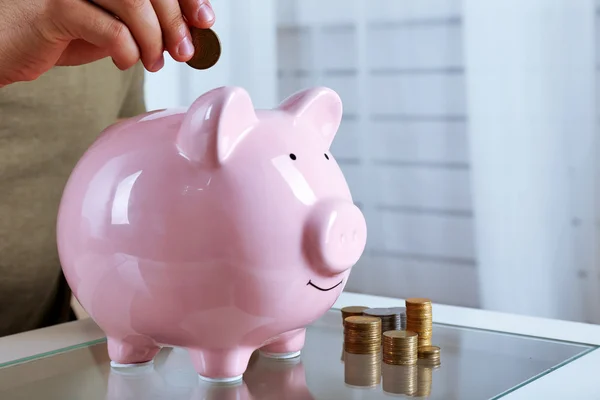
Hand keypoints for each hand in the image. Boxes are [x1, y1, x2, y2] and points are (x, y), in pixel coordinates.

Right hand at [0, 0, 214, 86]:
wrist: (8, 46)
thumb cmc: (61, 32)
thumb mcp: (112, 22)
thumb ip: (146, 22)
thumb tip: (189, 31)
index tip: (204, 20)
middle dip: (176, 21)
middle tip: (184, 51)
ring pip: (134, 2)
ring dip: (154, 38)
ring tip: (154, 62)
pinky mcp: (54, 8)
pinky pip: (109, 28)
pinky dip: (127, 50)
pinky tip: (125, 61)